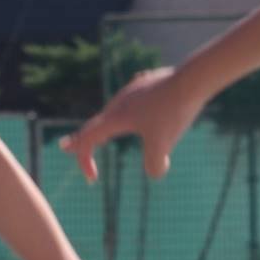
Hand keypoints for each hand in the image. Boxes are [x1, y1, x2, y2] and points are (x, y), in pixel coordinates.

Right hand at [58, 68, 202, 183]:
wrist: (192, 80)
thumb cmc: (174, 111)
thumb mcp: (162, 145)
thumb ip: (155, 166)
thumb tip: (155, 171)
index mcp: (116, 117)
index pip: (87, 139)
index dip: (84, 160)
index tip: (92, 179)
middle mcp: (119, 103)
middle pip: (95, 123)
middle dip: (82, 139)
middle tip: (67, 146)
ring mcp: (132, 92)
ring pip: (113, 111)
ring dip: (105, 124)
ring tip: (101, 133)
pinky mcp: (147, 86)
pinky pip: (131, 101)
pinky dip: (125, 112)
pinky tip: (138, 112)